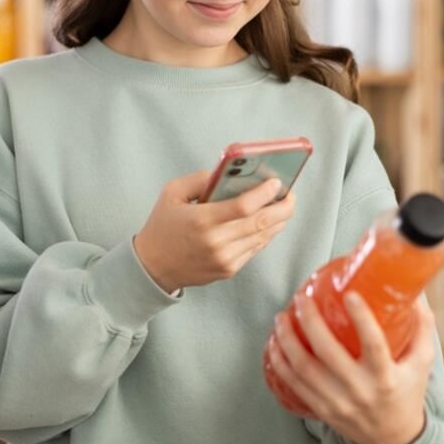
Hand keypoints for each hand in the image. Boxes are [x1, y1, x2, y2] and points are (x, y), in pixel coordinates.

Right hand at [134, 170, 295, 292]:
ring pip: (263, 237)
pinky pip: (255, 249)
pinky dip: (265, 234)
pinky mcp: (228, 270)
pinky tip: (267, 223)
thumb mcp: (172, 193)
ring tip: (284, 206)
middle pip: (262, 223)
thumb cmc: (162, 225)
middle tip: (291, 194)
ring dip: (278, 221)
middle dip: (283, 207)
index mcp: (201, 220)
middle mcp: (216, 242)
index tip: (277, 182)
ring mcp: (224, 259)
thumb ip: (201, 179)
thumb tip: (231, 173)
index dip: (265, 193)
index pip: (244, 206)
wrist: (152, 266)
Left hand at [266, 292, 434, 443]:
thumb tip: (416, 296)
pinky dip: (279, 362)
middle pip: (327, 352)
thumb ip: (421, 330)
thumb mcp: (421, 364)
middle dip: (309, 321)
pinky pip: (293, 384)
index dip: (361, 319)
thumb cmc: (406, 393)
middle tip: (300, 298)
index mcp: (385, 377)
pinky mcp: (321, 409)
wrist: (392, 440)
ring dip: (286, 339)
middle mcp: (359, 390)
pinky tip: (274, 343)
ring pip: (303, 368)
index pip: (374, 345)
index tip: (349, 294)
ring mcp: (337, 402)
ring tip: (280, 317)